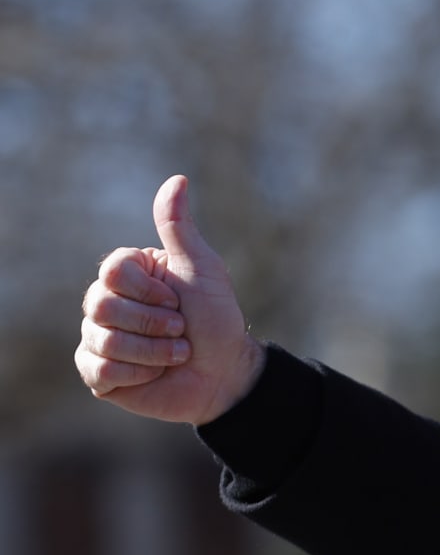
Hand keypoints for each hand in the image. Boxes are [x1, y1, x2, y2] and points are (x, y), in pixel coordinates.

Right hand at [74, 175, 265, 423]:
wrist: (226, 373)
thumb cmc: (216, 319)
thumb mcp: (202, 270)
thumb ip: (179, 228)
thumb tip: (178, 179)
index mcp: (127, 275)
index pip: (112, 270)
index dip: (149, 292)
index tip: (178, 301)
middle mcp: (106, 303)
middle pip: (101, 305)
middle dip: (154, 324)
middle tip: (181, 330)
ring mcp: (98, 337)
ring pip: (103, 340)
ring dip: (153, 352)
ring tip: (175, 353)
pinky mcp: (99, 373)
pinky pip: (100, 371)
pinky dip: (137, 374)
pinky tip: (155, 374)